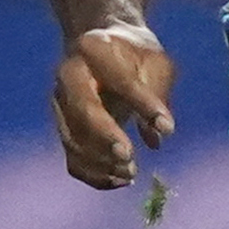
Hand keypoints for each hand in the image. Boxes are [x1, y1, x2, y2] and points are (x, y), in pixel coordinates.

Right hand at [51, 23, 176, 189]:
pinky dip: (94, 175)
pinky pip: (72, 158)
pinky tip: (119, 180)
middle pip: (83, 110)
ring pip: (73, 140)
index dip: (143, 104)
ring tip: (131, 172)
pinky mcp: (62, 128)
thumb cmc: (134, 56)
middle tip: (130, 157)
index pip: (120, 80)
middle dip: (106, 137)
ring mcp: (60, 103)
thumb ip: (157, 93)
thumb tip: (161, 133)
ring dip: (101, 162)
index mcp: (94, 48)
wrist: (100, 47)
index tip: (168, 128)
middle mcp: (69, 75)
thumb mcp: (153, 62)